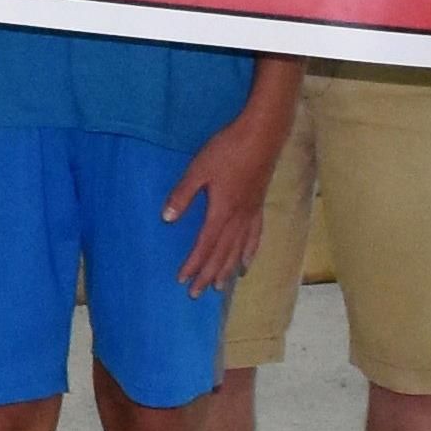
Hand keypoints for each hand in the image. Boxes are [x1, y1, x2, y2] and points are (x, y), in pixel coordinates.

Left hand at [166, 99, 288, 291]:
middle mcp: (239, 218)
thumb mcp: (199, 169)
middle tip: (197, 294)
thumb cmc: (227, 149)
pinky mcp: (260, 205)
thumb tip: (167, 218)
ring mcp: (252, 213)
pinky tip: (246, 263)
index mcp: (222, 211)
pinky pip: (255, 236)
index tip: (182, 280)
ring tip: (220, 288)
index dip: (193, 264)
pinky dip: (250, 253)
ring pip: (239, 249)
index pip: (204, 245)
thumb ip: (183, 194)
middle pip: (222, 253)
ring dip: (227, 269)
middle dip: (208, 275)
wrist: (263, 135)